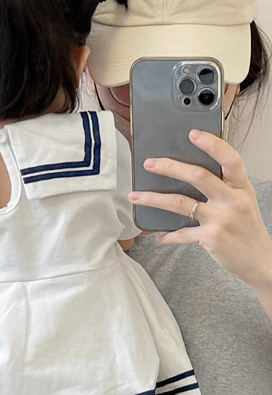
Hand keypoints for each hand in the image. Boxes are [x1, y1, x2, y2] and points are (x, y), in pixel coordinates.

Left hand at [128, 130, 271, 289]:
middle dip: (170, 167)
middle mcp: (232, 201)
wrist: (260, 260)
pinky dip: (168, 235)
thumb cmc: (248, 229)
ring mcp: (221, 219)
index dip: (212, 144)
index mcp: (242, 188)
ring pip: (181, 203)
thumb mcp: (244, 201)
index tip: (193, 133)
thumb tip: (191, 172)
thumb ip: (225, 187)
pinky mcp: (211, 238)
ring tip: (135, 196)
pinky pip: (182, 233)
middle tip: (149, 164)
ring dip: (153, 199)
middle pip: (198, 176)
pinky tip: (158, 235)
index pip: (230, 159)